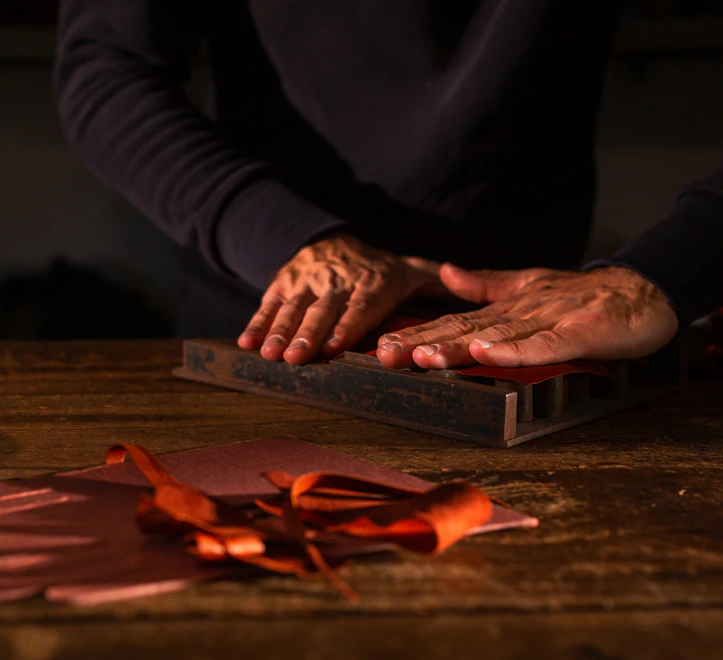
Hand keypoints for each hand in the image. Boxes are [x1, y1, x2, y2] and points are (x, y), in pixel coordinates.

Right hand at [237, 234, 444, 363]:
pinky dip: (257, 323)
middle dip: (307, 334)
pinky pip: (269, 304)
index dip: (346, 326)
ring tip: (271, 355)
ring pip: (292, 309)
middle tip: (297, 358)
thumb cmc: (377, 268)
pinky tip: (248, 343)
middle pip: (322, 311)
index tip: (335, 346)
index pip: (359, 306)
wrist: (330, 238)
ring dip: (280, 333)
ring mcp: (307, 281)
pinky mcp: (283, 282)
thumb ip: (438, 285)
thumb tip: (474, 291)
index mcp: (371, 282)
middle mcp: (338, 281)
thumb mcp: (411, 270)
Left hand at [375, 264, 678, 369]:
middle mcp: (521, 312)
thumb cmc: (586, 299)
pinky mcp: (578, 332)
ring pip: (496, 335)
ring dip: (458, 346)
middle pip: (465, 329)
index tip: (382, 349)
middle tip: (385, 355)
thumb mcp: (530, 288)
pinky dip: (514, 349)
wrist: (644, 291)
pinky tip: (485, 353)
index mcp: (507, 308)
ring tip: (422, 356)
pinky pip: (542, 345)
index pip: (454, 323)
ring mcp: (549, 321)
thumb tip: (445, 273)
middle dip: (423, 342)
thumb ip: (486, 284)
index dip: (418, 335)